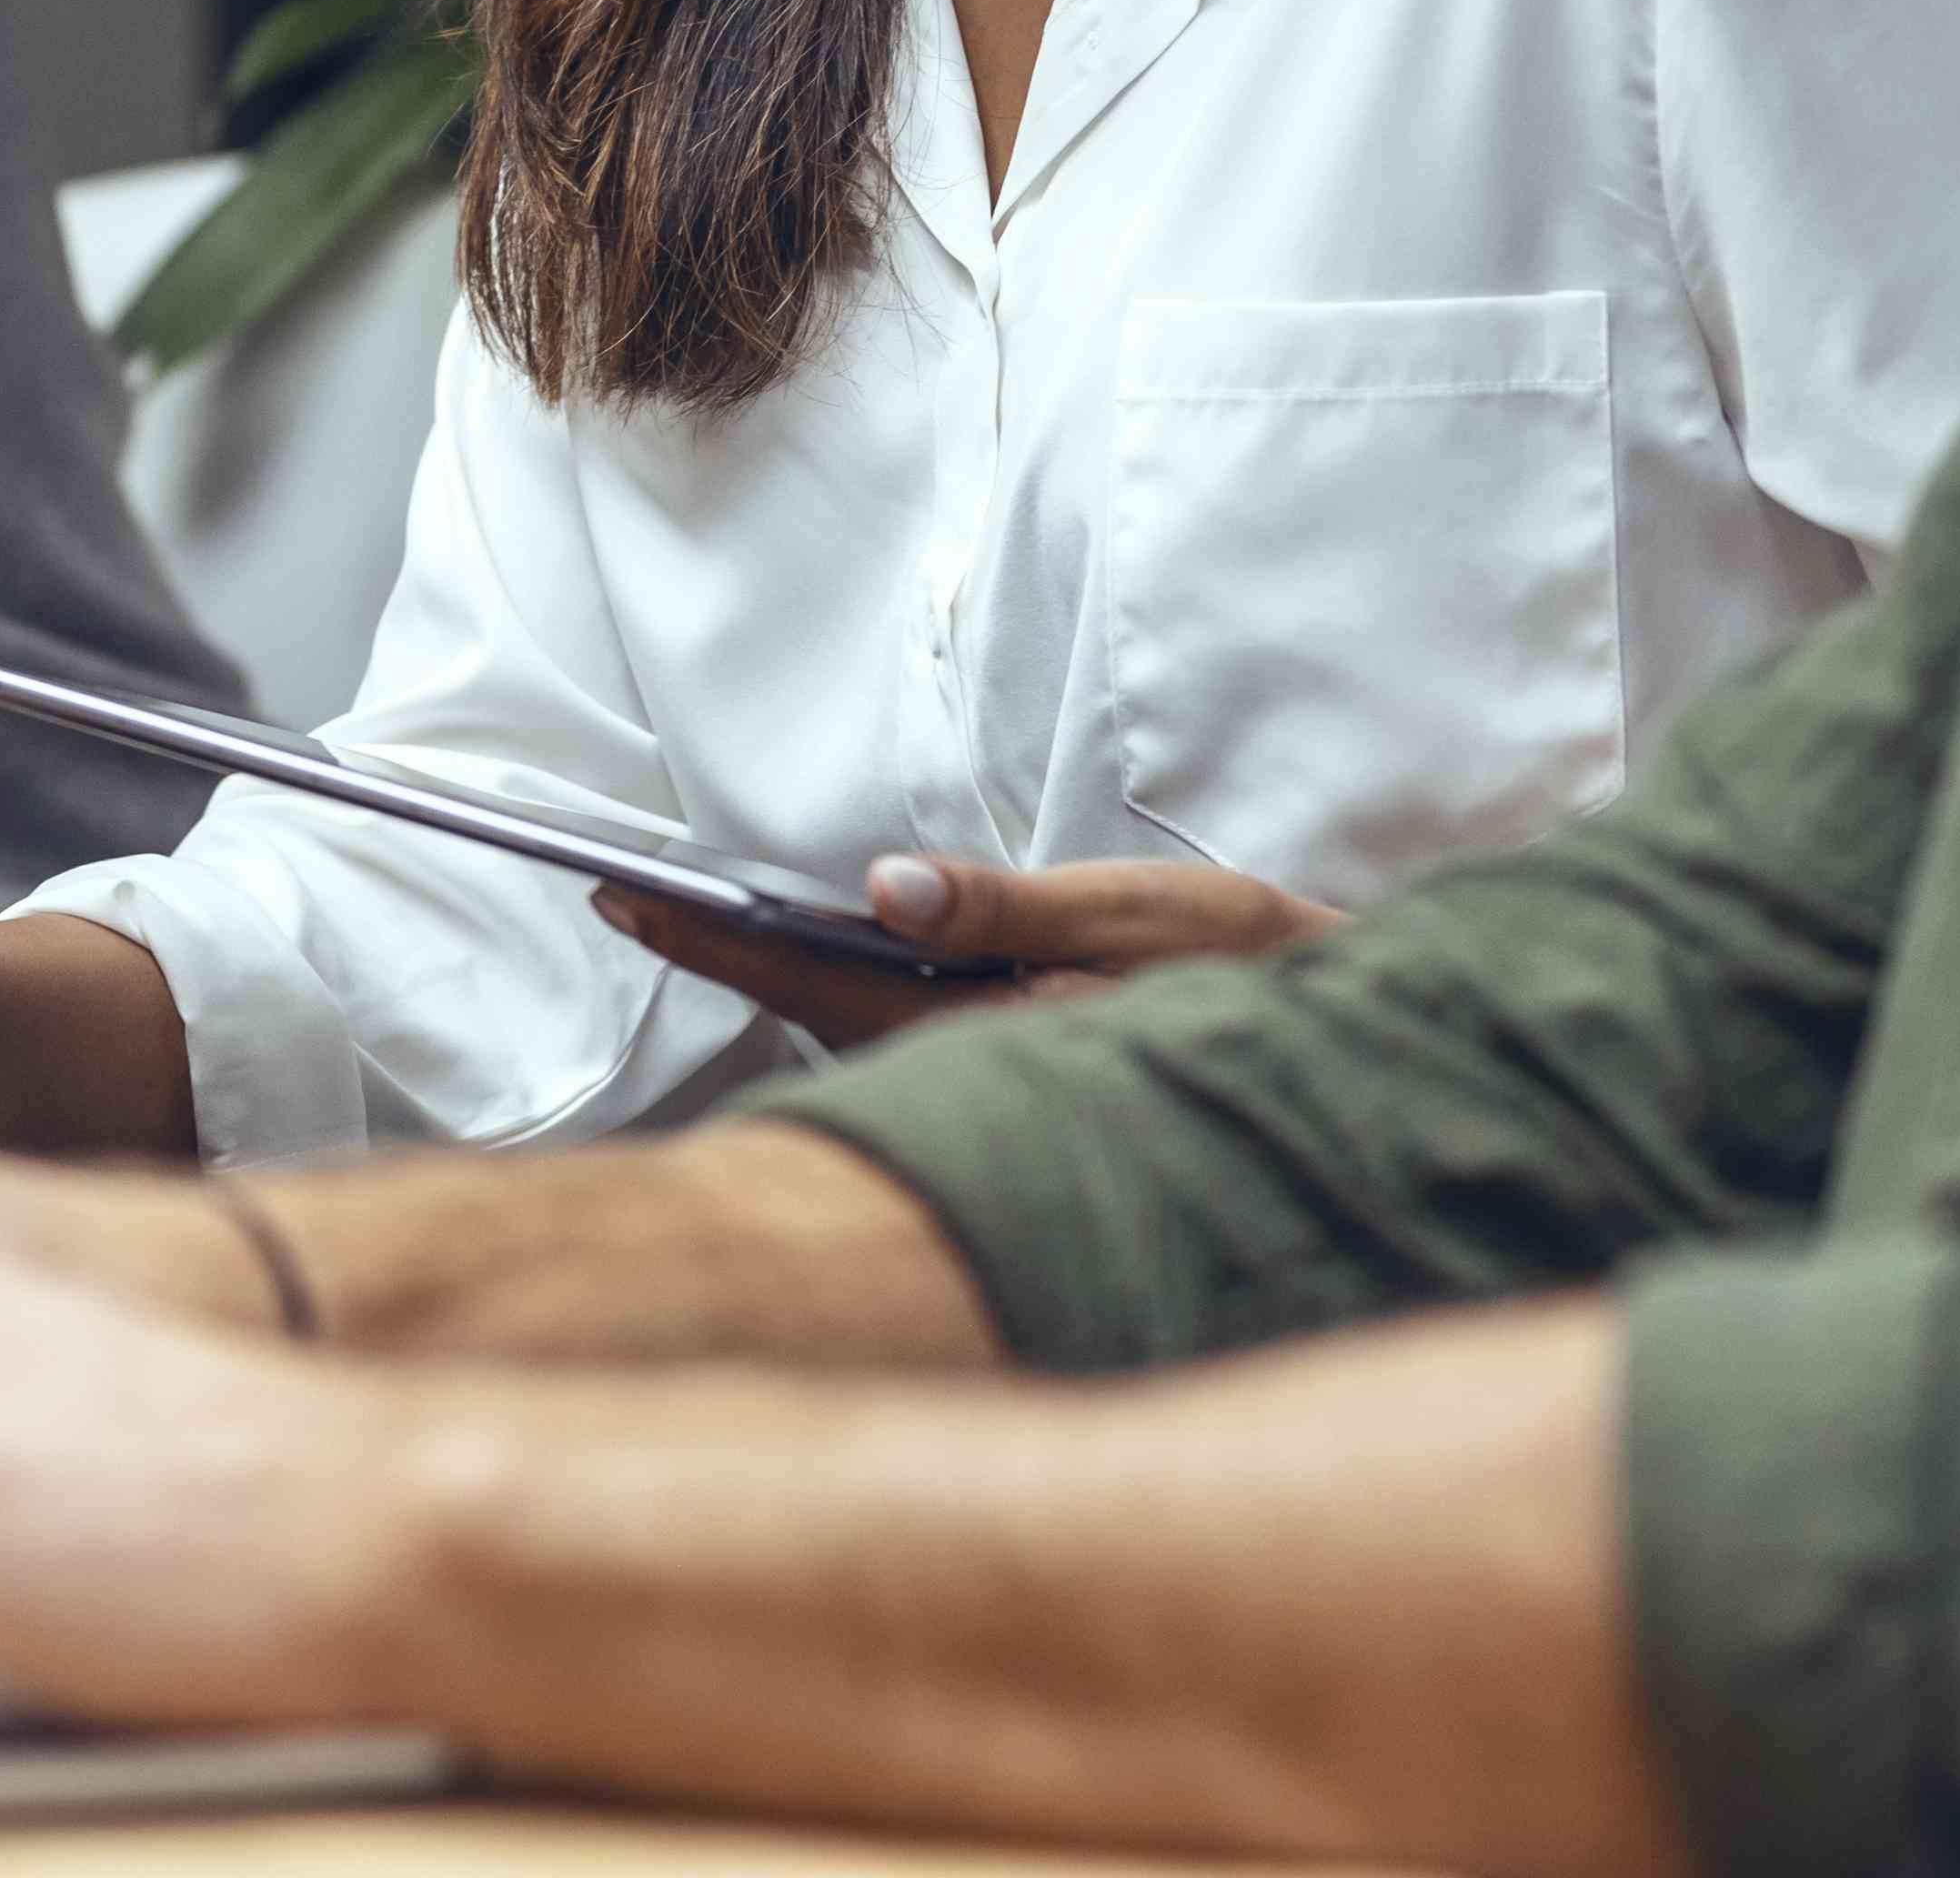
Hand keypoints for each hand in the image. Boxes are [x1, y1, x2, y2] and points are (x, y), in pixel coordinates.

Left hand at [595, 848, 1337, 1049]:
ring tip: (688, 915)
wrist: (1340, 1042)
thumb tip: (882, 888)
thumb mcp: (1136, 914)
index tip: (622, 893)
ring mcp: (986, 1070)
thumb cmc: (1248, 968)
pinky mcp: (1011, 1062)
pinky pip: (892, 1024)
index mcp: (981, 1027)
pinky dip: (834, 983)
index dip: (712, 936)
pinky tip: (811, 952)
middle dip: (717, 949)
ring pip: (847, 1019)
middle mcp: (967, 1064)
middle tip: (620, 895)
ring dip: (771, 968)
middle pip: (810, 1004)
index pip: (812, 978)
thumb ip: (1006, 907)